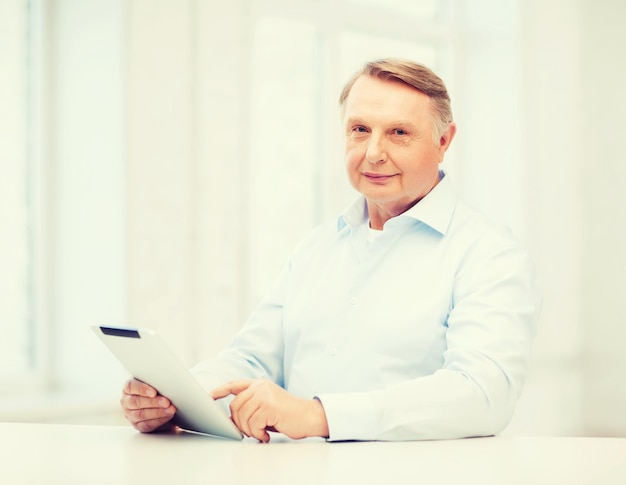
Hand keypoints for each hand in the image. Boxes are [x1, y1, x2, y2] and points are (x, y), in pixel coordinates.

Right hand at [120, 378, 176, 432]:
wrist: (155, 401)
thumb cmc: (154, 387)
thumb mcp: (153, 381)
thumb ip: (155, 380)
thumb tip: (168, 378)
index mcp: (128, 387)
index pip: (131, 386)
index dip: (142, 389)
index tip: (154, 392)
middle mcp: (126, 401)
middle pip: (136, 402)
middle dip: (153, 402)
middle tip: (166, 402)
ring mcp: (130, 415)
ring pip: (141, 414)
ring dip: (158, 412)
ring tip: (170, 410)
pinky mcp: (137, 425)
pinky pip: (146, 425)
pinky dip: (158, 421)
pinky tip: (167, 416)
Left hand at [211, 379, 328, 442]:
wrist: (309, 417)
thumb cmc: (287, 415)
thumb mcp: (266, 406)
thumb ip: (249, 406)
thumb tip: (229, 418)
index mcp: (258, 384)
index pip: (233, 385)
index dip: (219, 391)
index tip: (208, 397)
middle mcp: (260, 386)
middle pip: (235, 407)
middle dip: (239, 424)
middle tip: (252, 431)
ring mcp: (265, 394)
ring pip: (242, 417)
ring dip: (250, 430)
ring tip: (262, 432)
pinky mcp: (269, 405)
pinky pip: (253, 424)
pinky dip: (258, 434)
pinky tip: (267, 434)